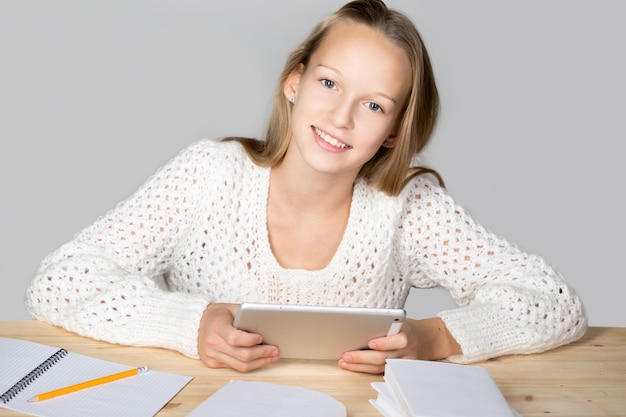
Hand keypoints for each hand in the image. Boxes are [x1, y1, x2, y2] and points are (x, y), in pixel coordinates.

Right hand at [197, 303, 279, 371]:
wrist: (198, 323)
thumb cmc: (219, 315)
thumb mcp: (231, 309)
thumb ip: (246, 315)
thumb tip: (267, 324)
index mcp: (217, 327)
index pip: (235, 338)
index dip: (250, 340)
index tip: (261, 337)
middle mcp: (212, 343)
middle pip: (242, 354)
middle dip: (262, 353)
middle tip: (275, 350)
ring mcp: (212, 355)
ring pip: (240, 365)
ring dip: (260, 362)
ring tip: (272, 357)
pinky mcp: (212, 363)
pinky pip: (235, 367)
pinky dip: (250, 364)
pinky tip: (260, 360)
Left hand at [337, 317, 461, 373]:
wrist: (426, 340)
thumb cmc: (407, 329)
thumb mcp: (400, 322)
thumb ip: (384, 325)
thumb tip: (359, 326)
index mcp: (407, 335)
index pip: (398, 340)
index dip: (384, 343)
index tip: (370, 343)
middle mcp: (406, 351)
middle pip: (384, 357)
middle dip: (363, 357)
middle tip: (347, 355)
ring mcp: (403, 363)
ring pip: (380, 367)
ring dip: (360, 366)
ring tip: (344, 362)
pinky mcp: (398, 371)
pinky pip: (380, 372)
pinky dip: (365, 369)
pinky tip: (353, 366)